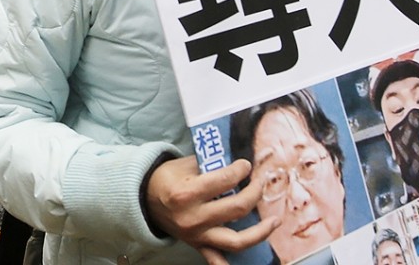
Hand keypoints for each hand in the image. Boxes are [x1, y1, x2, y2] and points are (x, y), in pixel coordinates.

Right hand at [145, 157, 278, 264]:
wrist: (143, 199)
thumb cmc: (166, 178)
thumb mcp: (184, 165)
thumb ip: (210, 165)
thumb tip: (237, 163)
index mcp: (187, 194)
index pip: (225, 180)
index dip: (241, 170)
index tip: (247, 165)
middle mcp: (193, 217)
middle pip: (237, 208)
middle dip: (255, 192)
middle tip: (259, 182)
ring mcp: (197, 235)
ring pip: (237, 240)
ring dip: (261, 231)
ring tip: (274, 220)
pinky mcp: (197, 245)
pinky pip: (217, 260)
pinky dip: (230, 264)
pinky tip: (252, 262)